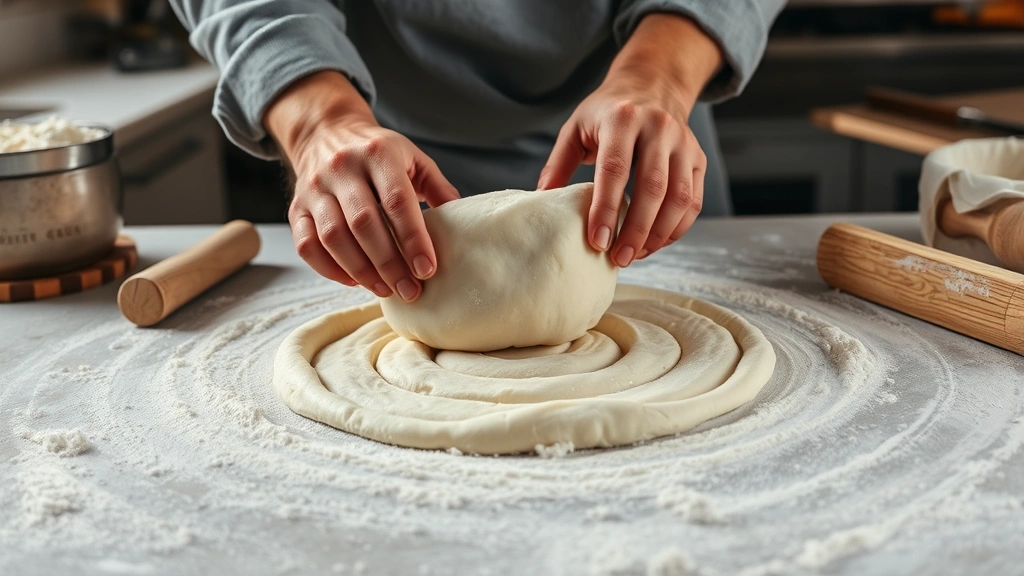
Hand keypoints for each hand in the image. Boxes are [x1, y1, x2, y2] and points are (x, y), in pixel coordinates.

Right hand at [265, 72, 458, 300]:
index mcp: (378, 153)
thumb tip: (464, 224)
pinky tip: (354, 280)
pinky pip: (307, 245)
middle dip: (389, 263)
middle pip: (364, 224)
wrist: (326, 132)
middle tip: (410, 290)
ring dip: (361, 271)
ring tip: (386, 290)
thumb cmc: (378, 153)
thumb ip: (438, 188)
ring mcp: (314, 188)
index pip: (397, 201)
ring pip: (333, 238)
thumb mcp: (412, 158)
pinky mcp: (296, 207)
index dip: (413, 239)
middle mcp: (342, 168)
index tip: (428, 269)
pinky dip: (330, 269)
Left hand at [537, 14, 721, 265]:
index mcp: (622, 119)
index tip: (598, 240)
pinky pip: (694, 201)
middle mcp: (658, 127)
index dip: (607, 209)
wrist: (652, 85)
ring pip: (680, 198)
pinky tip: (655, 243)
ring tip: (636, 255)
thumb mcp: (575, 127)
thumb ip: (558, 164)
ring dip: (658, 234)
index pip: (615, 169)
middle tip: (619, 258)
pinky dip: (676, 228)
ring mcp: (684, 143)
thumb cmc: (607, 113)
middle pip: (653, 187)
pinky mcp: (698, 159)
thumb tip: (542, 201)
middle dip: (636, 230)